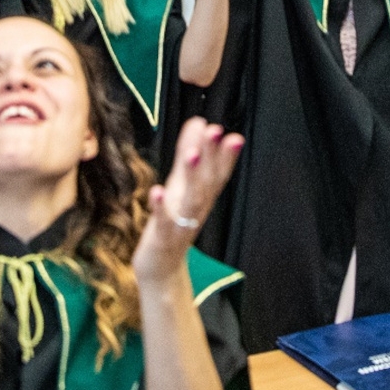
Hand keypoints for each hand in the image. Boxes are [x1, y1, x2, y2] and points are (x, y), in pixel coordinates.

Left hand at [132, 118, 243, 285]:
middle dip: (211, 157)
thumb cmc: (171, 223)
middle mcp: (196, 210)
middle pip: (207, 182)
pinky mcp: (162, 239)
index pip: (217, 174)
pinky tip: (157, 191)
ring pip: (190, 201)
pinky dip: (162, 208)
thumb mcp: (180, 185)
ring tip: (191, 153)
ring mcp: (180, 226)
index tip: (232, 135)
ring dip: (192, 177)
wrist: (161, 268)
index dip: (225, 156)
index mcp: (202, 197)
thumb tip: (199, 121)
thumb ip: (187, 153)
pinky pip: (163, 223)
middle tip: (215, 132)